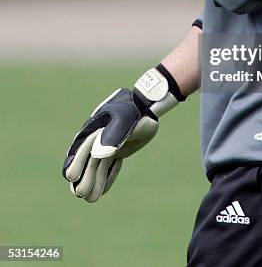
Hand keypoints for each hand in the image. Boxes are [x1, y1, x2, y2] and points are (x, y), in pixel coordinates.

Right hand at [62, 65, 183, 202]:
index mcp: (94, 129)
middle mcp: (98, 138)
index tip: (72, 177)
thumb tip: (97, 155)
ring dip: (94, 181)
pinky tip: (102, 191)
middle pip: (88, 161)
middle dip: (84, 177)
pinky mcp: (119, 149)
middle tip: (81, 195)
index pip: (81, 149)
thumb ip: (112, 135)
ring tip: (91, 199)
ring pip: (98, 166)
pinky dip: (106, 177)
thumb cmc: (134, 111)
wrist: (148, 105)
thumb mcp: (124, 120)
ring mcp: (108, 144)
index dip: (76, 162)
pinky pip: (110, 166)